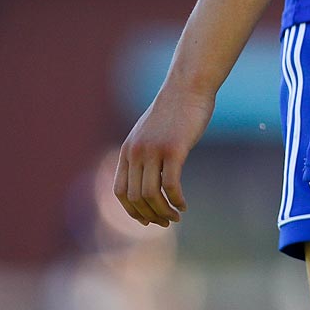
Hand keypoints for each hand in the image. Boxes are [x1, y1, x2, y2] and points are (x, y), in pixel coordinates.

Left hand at [114, 86, 214, 226]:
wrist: (188, 87)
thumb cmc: (175, 110)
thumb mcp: (152, 132)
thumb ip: (146, 151)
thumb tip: (150, 172)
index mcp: (128, 150)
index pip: (120, 191)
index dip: (131, 211)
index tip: (147, 219)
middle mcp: (136, 152)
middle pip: (136, 197)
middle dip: (150, 215)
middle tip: (165, 223)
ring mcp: (154, 150)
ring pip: (152, 194)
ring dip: (163, 211)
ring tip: (176, 217)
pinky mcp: (174, 149)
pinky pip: (171, 184)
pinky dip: (176, 200)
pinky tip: (184, 205)